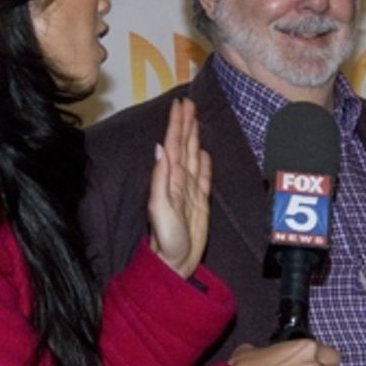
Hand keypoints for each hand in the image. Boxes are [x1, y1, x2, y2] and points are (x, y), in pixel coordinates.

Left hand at [148, 99, 211, 277]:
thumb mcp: (160, 207)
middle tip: (188, 103)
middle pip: (184, 145)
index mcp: (169, 178)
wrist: (175, 262)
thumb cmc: (166, 238)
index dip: (177, 124)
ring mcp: (190, 189)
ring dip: (194, 137)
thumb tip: (161, 148)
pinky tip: (204, 152)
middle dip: (186, 123)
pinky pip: (204, 176)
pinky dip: (205, 162)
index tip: (180, 104)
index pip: (174, 144)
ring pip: (193, 155)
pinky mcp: (200, 201)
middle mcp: (179, 180)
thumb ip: (161, 177)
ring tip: (195, 119)